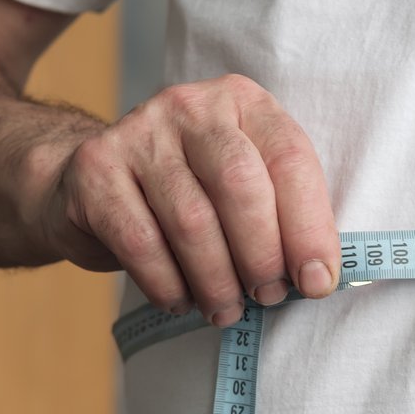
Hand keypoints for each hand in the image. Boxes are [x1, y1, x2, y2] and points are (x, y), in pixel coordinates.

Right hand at [40, 73, 340, 325]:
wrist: (97, 182)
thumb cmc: (192, 194)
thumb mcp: (244, 186)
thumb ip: (281, 215)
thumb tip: (318, 278)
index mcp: (243, 103)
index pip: (289, 158)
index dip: (309, 227)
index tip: (316, 283)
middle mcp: (191, 107)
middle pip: (239, 185)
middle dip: (261, 255)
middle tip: (266, 297)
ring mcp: (139, 132)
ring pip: (191, 220)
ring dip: (216, 280)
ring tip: (225, 310)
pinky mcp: (96, 169)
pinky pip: (141, 242)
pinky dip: (167, 284)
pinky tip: (180, 301)